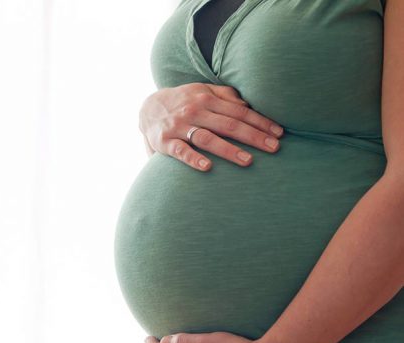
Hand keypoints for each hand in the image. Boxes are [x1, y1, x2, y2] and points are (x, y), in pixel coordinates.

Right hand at [139, 83, 284, 170]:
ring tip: (248, 161)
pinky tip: (208, 167)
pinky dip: (193, 158)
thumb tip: (249, 104)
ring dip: (229, 149)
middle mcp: (194, 111)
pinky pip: (180, 151)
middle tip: (274, 148)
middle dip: (254, 136)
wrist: (146, 108)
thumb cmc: (182, 102)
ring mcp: (179, 127)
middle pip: (229, 124)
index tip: (279, 133)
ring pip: (207, 138)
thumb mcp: (202, 91)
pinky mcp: (164, 142)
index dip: (260, 122)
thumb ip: (225, 95)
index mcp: (206, 99)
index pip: (239, 111)